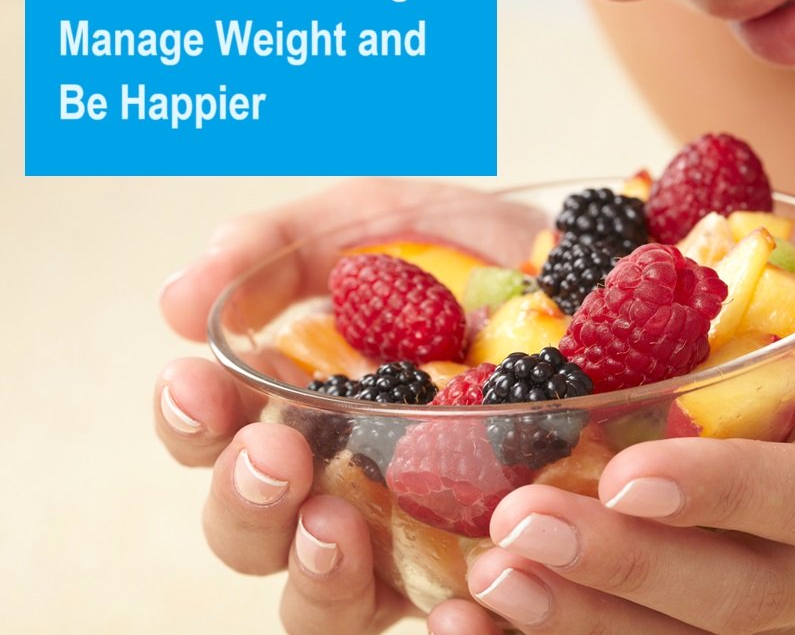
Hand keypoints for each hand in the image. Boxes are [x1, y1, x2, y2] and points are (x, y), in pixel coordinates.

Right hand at [154, 178, 530, 634]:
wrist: (596, 274)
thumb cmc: (468, 257)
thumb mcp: (373, 222)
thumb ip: (276, 248)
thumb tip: (176, 303)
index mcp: (298, 405)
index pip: (213, 434)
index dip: (191, 418)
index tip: (196, 379)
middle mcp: (340, 482)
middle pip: (252, 532)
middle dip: (244, 500)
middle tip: (273, 454)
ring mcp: (413, 536)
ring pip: (328, 601)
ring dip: (316, 573)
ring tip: (337, 526)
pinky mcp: (492, 568)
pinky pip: (456, 618)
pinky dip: (450, 624)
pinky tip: (458, 607)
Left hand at [451, 233, 794, 633]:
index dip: (728, 494)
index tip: (630, 475)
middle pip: (737, 593)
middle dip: (627, 570)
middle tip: (516, 533)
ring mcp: (774, 582)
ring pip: (682, 633)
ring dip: (581, 618)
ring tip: (486, 584)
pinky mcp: (712, 588)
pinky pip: (644, 628)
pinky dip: (565, 627)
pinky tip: (474, 616)